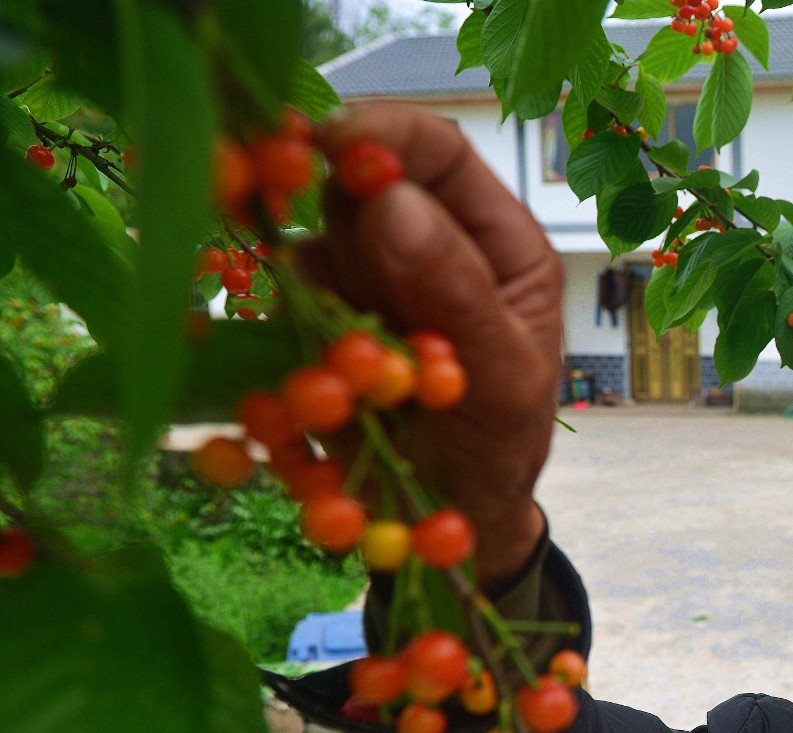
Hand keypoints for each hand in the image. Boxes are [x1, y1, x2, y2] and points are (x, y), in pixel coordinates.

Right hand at [297, 101, 562, 589]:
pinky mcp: (313, 329)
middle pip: (353, 187)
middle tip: (315, 266)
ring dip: (308, 302)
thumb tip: (392, 201)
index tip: (327, 145)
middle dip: (324, 217)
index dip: (379, 136)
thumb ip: (457, 293)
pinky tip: (302, 404)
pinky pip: (275, 313)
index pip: (434, 151)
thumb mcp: (504, 379)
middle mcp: (422, 247)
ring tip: (347, 382)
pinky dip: (276, 343)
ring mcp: (364, 286)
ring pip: (306, 248)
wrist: (455, 521)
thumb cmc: (502, 444)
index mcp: (491, 241)